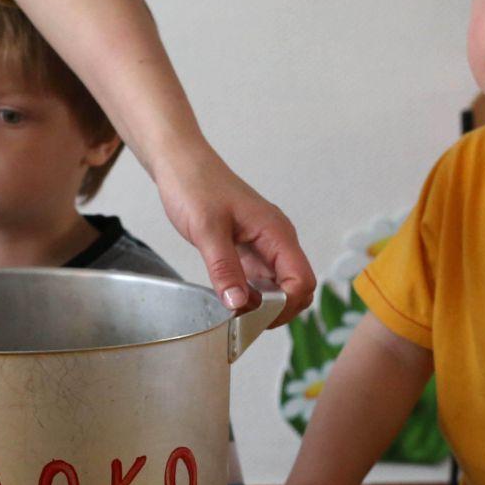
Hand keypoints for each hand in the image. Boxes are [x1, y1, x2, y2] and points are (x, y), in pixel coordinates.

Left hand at [154, 148, 314, 324]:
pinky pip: (260, 281)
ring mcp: (265, 247)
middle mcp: (278, 242)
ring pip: (279, 288)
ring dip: (262, 305)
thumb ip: (224, 268)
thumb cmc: (196, 186)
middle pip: (297, 290)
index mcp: (277, 233)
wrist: (182, 165)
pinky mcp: (249, 250)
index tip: (253, 315)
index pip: (302, 282)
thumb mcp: (207, 229)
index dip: (284, 306)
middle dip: (276, 311)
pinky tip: (230, 296)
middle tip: (243, 318)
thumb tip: (240, 304)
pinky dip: (250, 295)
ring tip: (233, 309)